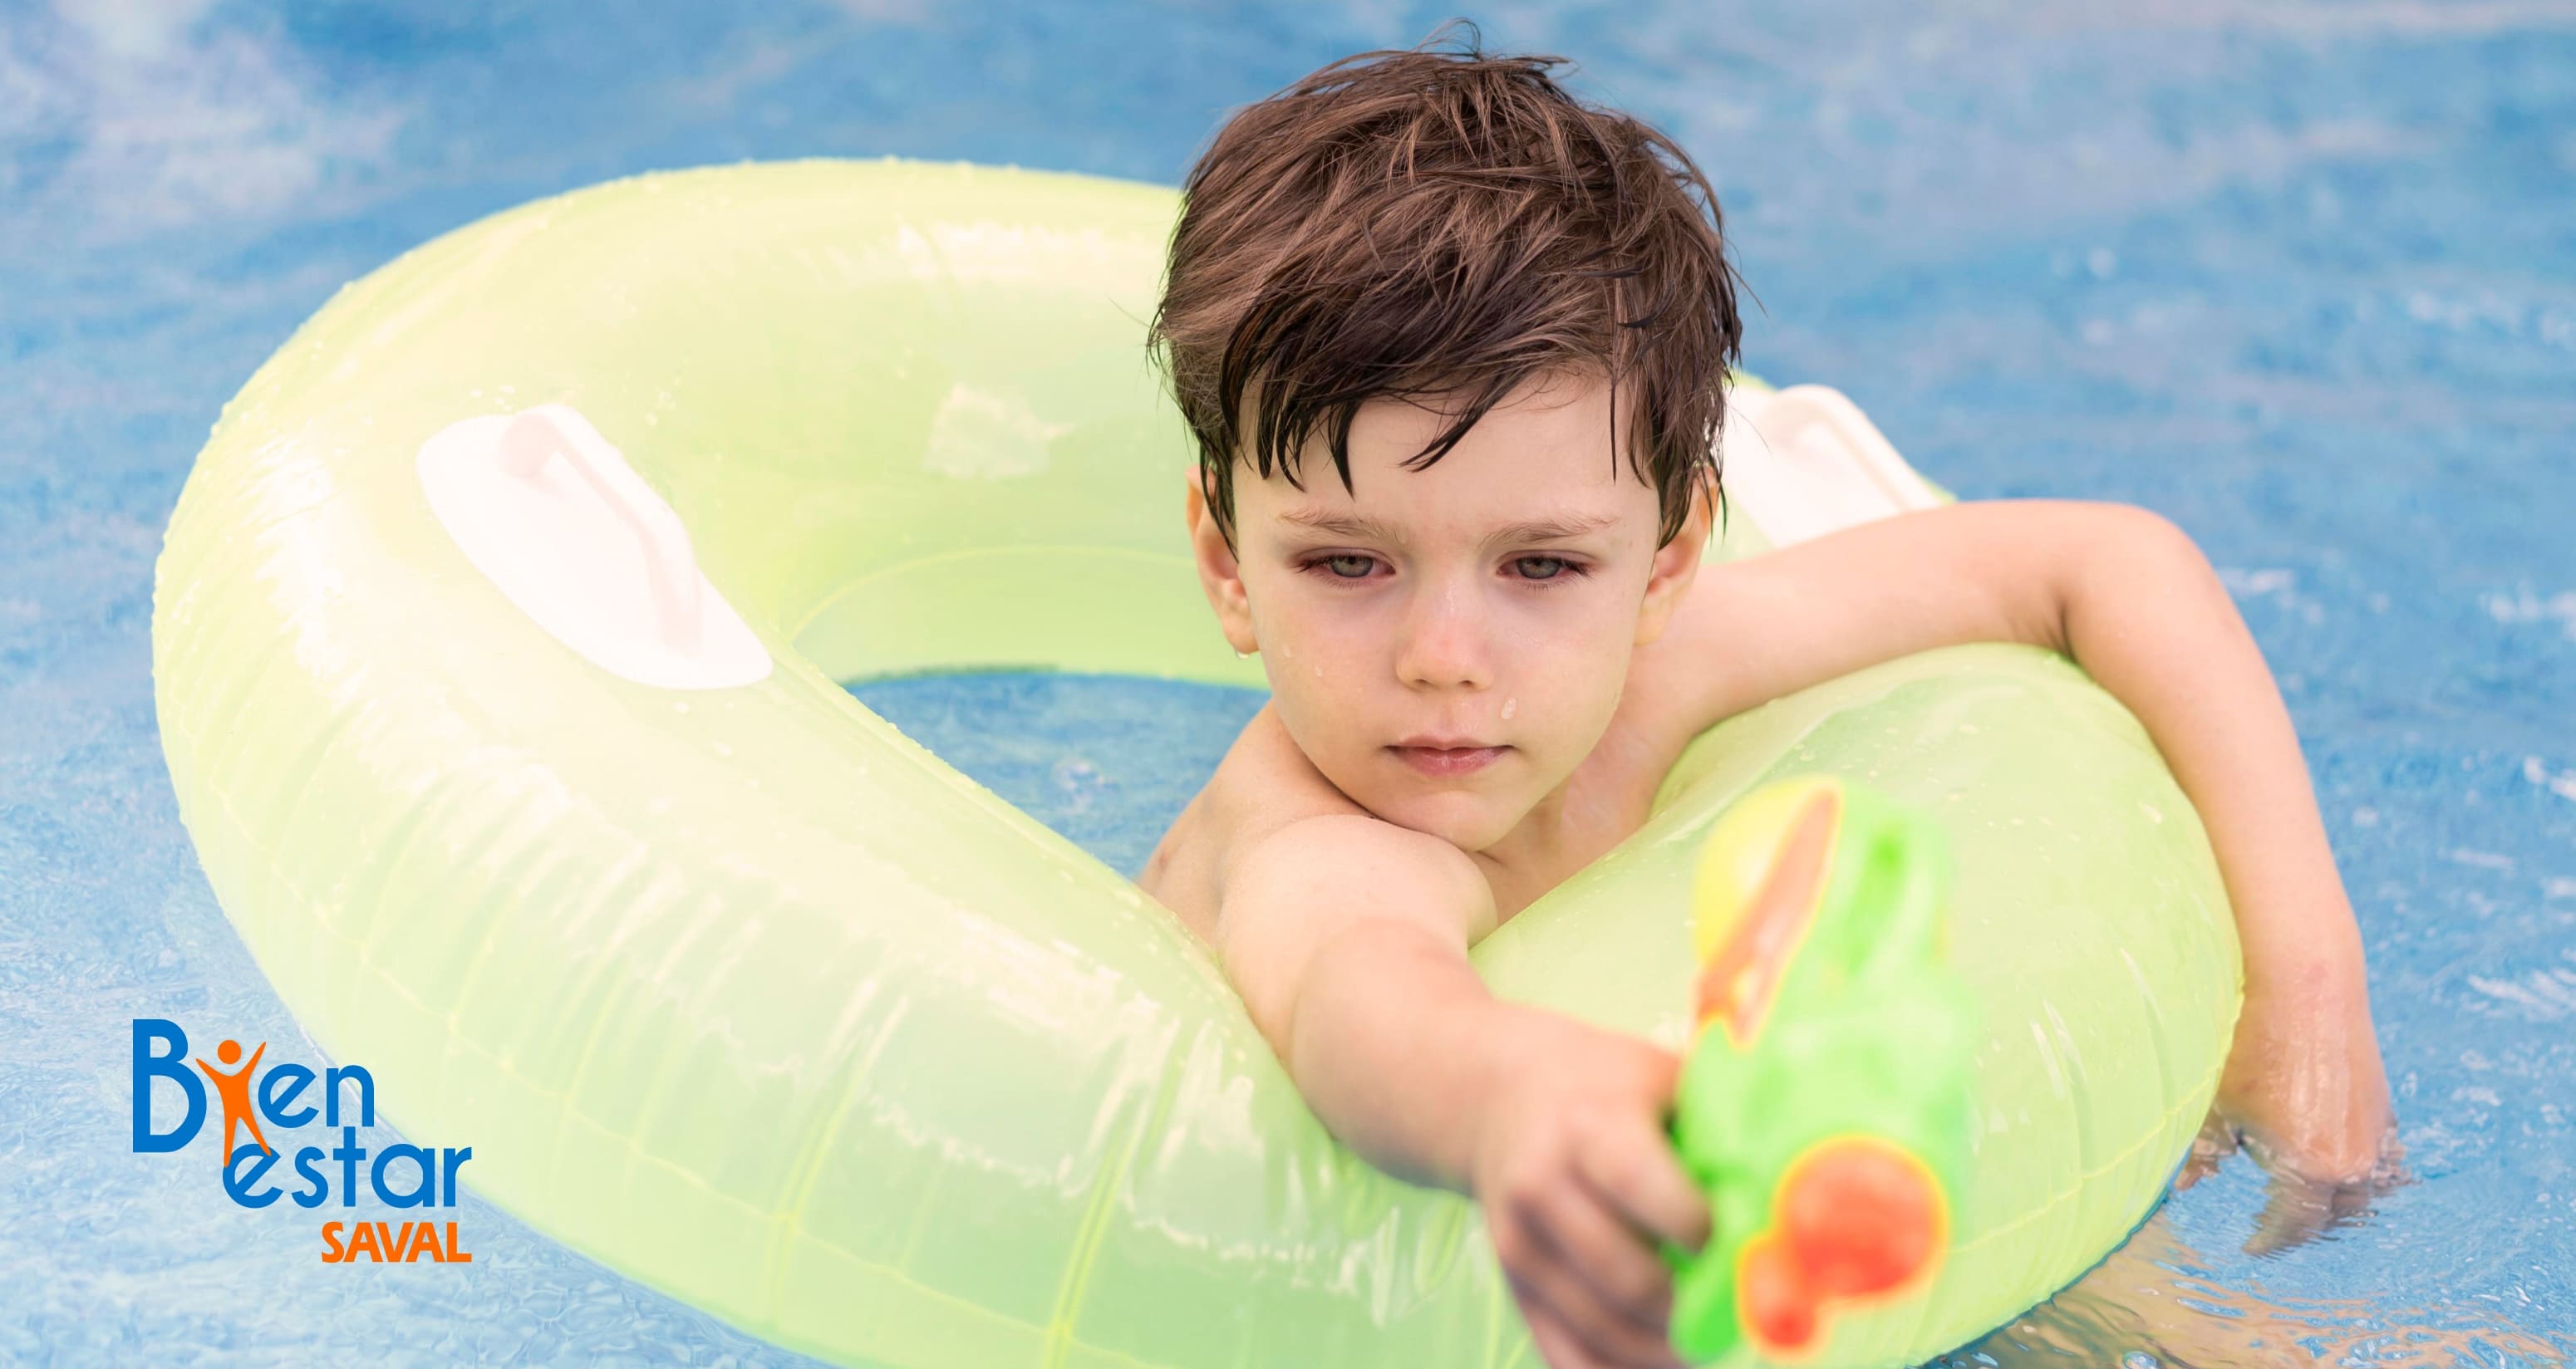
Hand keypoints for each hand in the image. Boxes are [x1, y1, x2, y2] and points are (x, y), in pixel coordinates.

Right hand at [1469, 1010, 1712, 1368]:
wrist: (1499, 1097)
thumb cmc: (1604, 1087)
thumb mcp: (1660, 1079)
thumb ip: (1719, 1126)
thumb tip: (1792, 1197)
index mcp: (1588, 1126)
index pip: (1643, 1188)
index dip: (1700, 1229)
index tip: (1743, 1243)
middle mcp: (1542, 1186)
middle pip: (1627, 1278)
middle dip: (1695, 1310)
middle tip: (1742, 1314)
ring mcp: (1519, 1244)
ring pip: (1602, 1329)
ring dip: (1668, 1353)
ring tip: (1712, 1343)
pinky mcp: (1513, 1287)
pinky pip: (1566, 1357)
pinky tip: (1664, 1361)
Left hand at [2185, 965, 2401, 1252]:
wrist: (2304, 977)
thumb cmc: (2249, 1038)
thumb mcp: (2215, 1103)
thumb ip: (2201, 1154)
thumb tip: (2182, 1186)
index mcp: (2311, 1168)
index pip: (2294, 1227)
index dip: (2270, 1241)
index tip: (2251, 1246)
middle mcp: (2354, 1159)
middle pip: (2337, 1217)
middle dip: (2305, 1228)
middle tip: (2275, 1228)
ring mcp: (2377, 1133)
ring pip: (2368, 1192)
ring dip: (2341, 1204)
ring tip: (2308, 1204)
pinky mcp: (2385, 1106)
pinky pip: (2384, 1160)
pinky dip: (2365, 1173)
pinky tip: (2339, 1165)